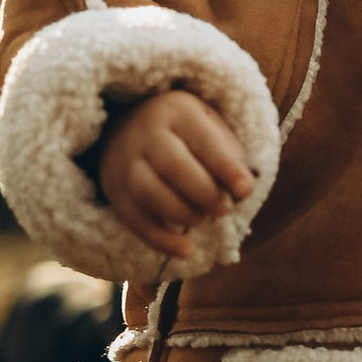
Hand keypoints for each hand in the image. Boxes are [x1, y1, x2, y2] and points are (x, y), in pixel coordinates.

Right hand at [98, 88, 254, 255]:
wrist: (127, 126)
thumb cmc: (183, 132)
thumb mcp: (209, 126)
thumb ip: (230, 154)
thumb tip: (245, 190)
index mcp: (178, 111)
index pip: (204, 139)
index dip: (227, 167)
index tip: (246, 190)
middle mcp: (147, 133)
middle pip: (173, 165)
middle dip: (205, 193)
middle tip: (224, 209)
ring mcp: (125, 162)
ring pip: (148, 191)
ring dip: (183, 213)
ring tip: (204, 219)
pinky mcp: (115, 190)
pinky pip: (134, 219)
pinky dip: (161, 239)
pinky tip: (186, 249)